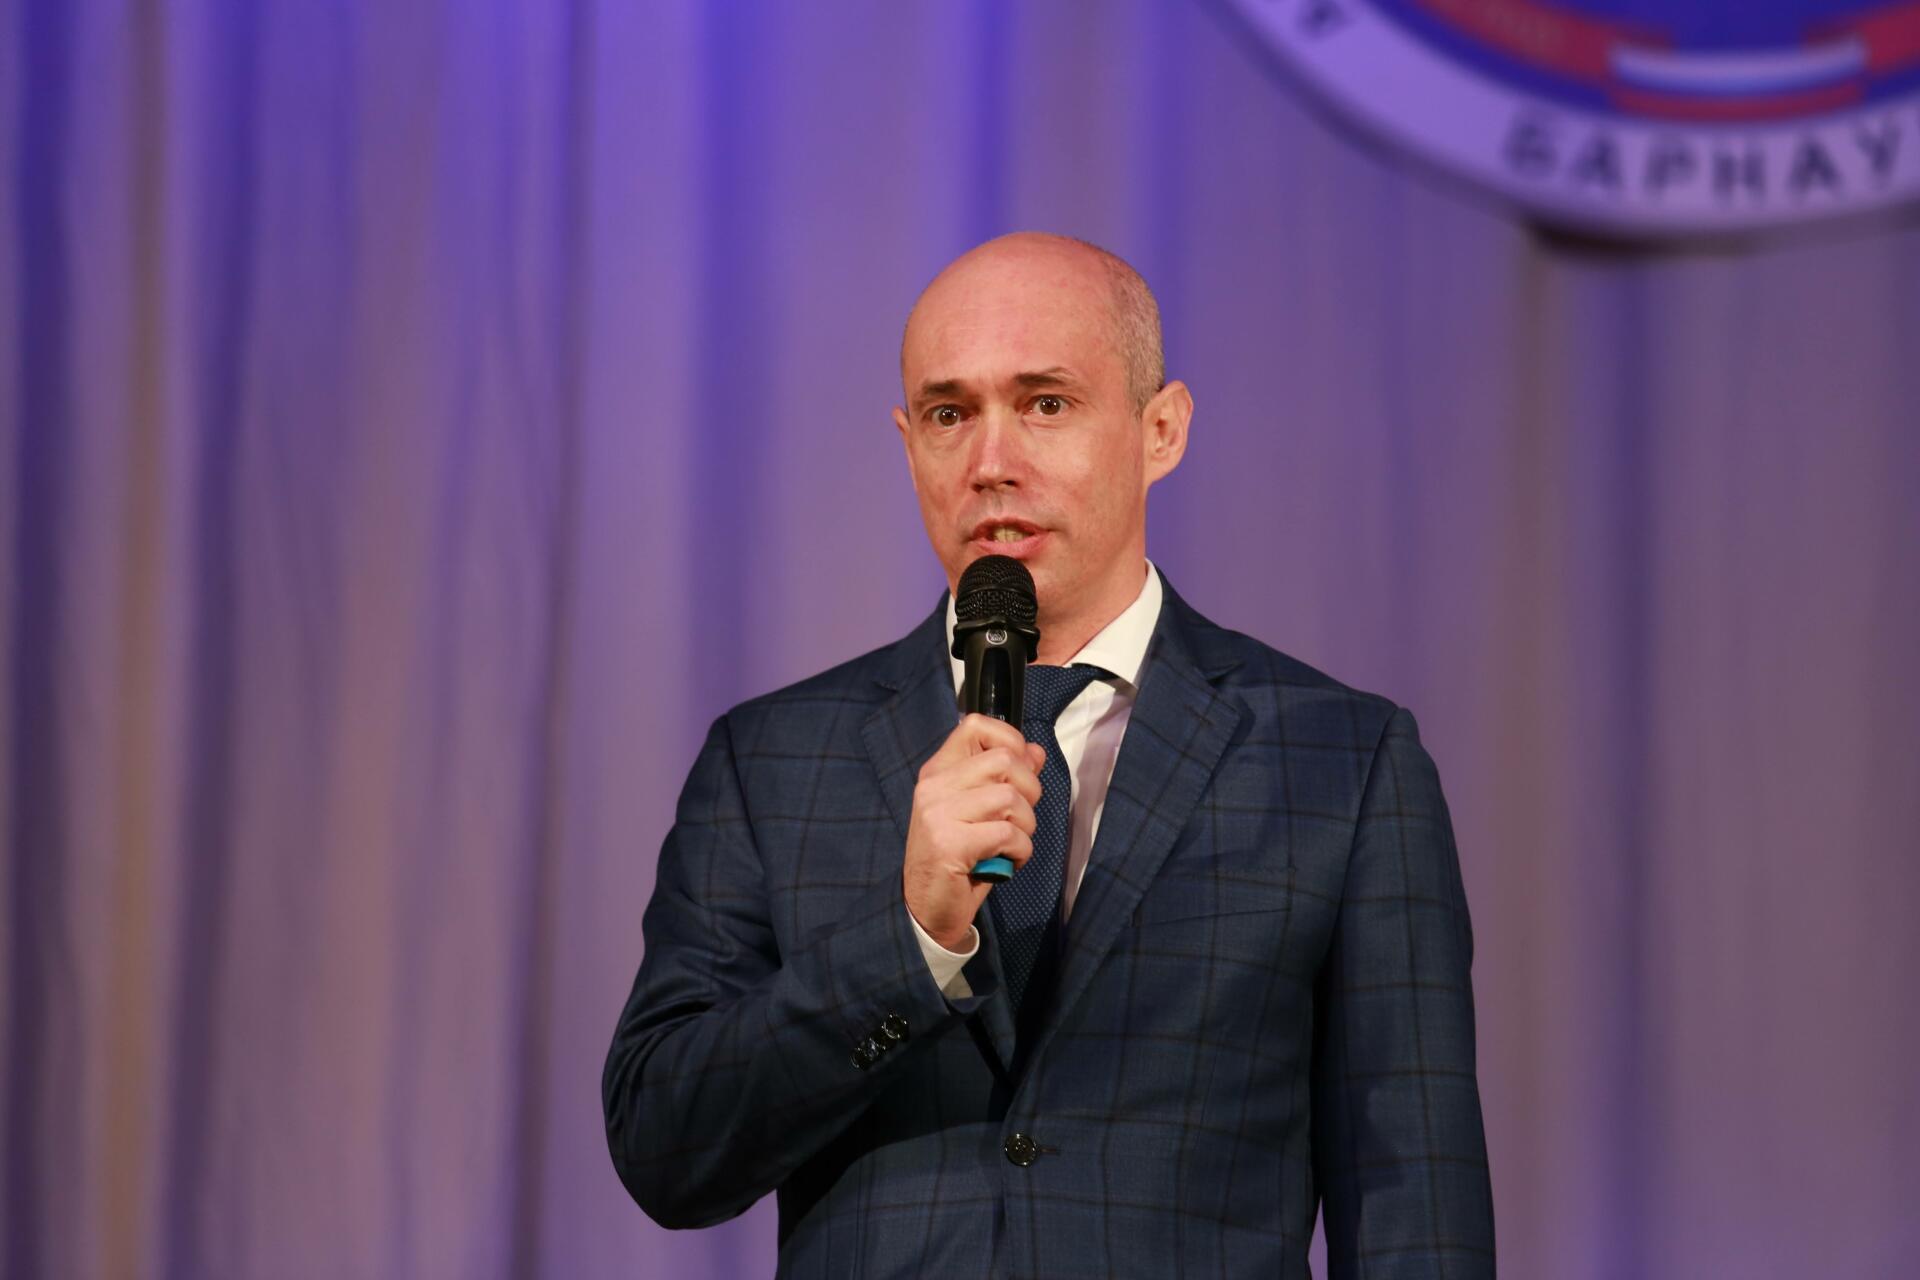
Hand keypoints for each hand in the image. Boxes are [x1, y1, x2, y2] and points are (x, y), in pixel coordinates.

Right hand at [902, 714, 1047, 950]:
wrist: (926, 909)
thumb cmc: (958, 858)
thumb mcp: (980, 812)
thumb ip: (1004, 779)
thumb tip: (1035, 752)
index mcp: (938, 771)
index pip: (975, 725)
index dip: (1010, 741)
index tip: (1018, 772)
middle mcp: (934, 786)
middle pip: (1004, 761)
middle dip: (1029, 792)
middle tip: (1020, 819)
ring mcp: (938, 814)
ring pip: (1010, 798)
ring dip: (1025, 827)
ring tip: (1012, 844)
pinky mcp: (949, 844)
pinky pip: (1008, 833)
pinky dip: (1020, 851)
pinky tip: (1006, 862)